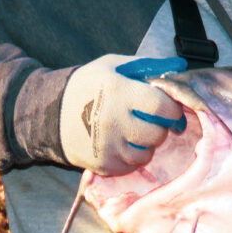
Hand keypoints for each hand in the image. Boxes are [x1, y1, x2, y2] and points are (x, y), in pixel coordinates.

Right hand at [59, 54, 186, 175]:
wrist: (50, 112)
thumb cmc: (89, 84)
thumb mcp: (116, 66)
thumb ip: (149, 65)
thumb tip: (181, 65)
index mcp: (119, 92)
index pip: (162, 108)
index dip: (173, 110)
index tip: (170, 109)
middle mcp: (113, 121)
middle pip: (157, 134)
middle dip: (161, 127)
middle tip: (151, 120)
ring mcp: (106, 146)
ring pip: (146, 154)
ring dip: (147, 144)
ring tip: (136, 131)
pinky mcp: (100, 165)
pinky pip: (130, 167)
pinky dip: (132, 157)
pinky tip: (124, 143)